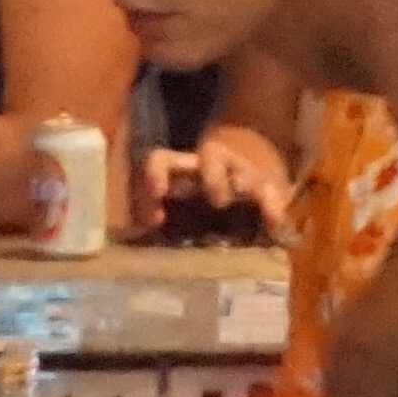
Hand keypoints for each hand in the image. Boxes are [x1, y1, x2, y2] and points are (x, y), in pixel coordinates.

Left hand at [143, 124, 295, 229]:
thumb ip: (152, 219)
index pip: (162, 161)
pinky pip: (272, 195)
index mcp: (183, 171)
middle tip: (217, 200)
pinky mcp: (267, 188)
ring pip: (244, 172)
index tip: (154, 218)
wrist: (249, 166)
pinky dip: (274, 208)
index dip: (156, 179)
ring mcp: (242, 175)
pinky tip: (276, 224)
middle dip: (214, 175)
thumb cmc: (199, 199)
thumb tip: (122, 239)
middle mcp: (213, 165)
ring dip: (246, 185)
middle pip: (212, 156)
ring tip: (248, 204)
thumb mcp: (175, 206)